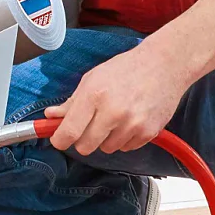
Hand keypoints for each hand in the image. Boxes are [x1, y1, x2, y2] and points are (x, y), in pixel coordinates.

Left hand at [45, 47, 192, 156]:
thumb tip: (51, 116)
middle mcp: (112, 112)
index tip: (60, 139)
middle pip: (85, 147)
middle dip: (83, 139)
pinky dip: (125, 139)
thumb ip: (72, 101)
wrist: (164, 65)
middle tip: (90, 125)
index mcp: (94, 95)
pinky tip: (130, 120)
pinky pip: (126, 148)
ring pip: (106, 149)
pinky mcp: (148, 133)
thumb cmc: (127, 69)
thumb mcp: (93, 78)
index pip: (69, 132)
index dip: (60, 140)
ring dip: (106, 139)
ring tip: (115, 117)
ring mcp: (132, 124)